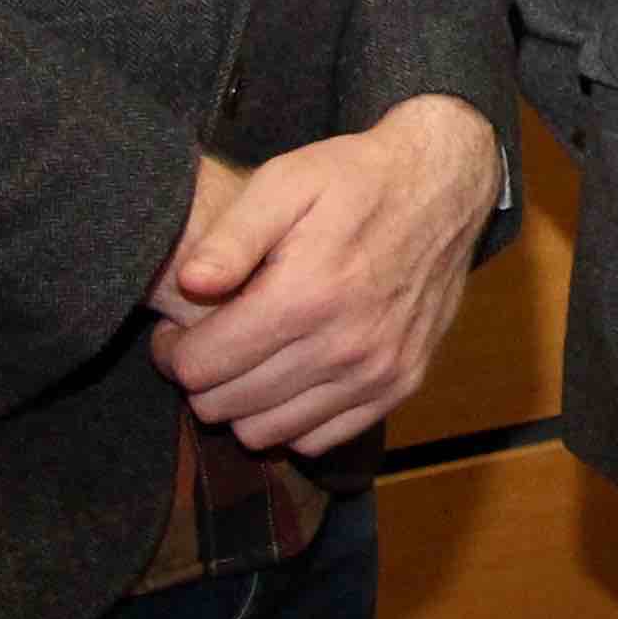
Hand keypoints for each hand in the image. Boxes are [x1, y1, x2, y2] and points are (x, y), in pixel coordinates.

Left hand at [151, 94, 501, 452]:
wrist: (445, 185)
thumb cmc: (354, 179)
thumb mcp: (286, 181)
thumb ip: (232, 235)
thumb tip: (190, 284)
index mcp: (306, 294)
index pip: (201, 367)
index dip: (172, 352)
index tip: (177, 331)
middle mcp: (345, 345)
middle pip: (226, 406)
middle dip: (202, 380)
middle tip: (206, 344)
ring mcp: (379, 371)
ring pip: (268, 433)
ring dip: (244, 404)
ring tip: (248, 360)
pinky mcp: (402, 383)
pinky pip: (320, 439)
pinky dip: (293, 418)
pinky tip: (291, 375)